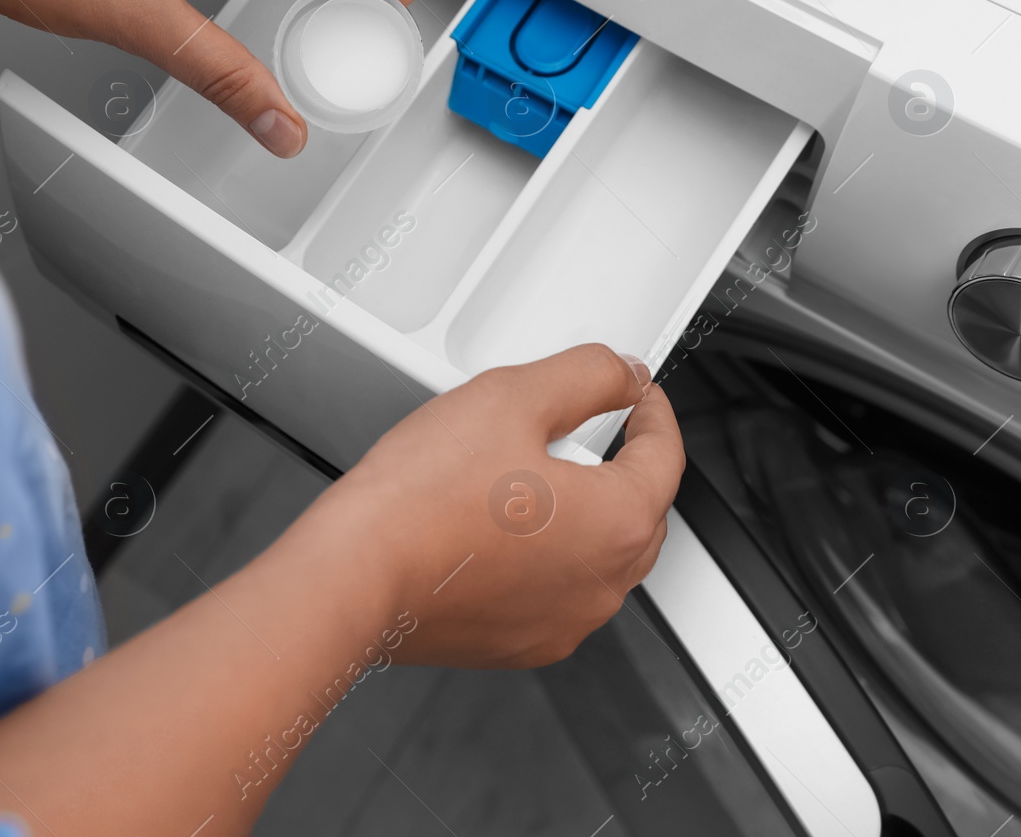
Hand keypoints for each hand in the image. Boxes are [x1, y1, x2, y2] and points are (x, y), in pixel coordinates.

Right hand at [298, 343, 684, 667]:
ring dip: (578, 514)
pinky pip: (551, 591)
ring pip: (594, 554)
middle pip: (638, 509)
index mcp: (619, 523)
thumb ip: (587, 375)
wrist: (355, 574)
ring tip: (516, 476)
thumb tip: (623, 375)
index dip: (651, 410)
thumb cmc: (422, 501)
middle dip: (616, 464)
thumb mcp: (513, 396)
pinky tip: (490, 526)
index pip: (665, 455)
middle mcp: (602, 585)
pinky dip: (539, 558)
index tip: (634, 393)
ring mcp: (562, 623)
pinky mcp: (518, 645)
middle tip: (573, 428)